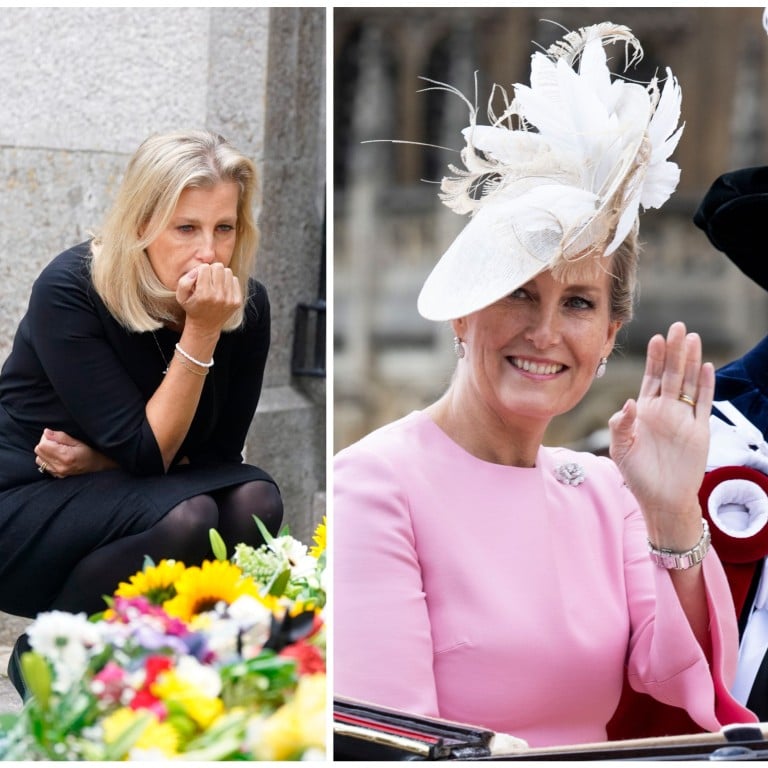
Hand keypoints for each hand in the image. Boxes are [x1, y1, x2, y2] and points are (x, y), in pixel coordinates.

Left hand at [35, 428, 116, 477]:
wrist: (99, 467)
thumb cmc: (91, 453)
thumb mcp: (78, 442)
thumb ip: (61, 437)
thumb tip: (46, 432)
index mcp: (65, 456)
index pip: (43, 445)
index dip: (46, 438)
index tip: (55, 436)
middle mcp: (59, 466)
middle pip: (39, 451)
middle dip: (44, 443)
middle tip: (56, 442)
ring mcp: (58, 472)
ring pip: (39, 458)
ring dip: (45, 452)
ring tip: (56, 450)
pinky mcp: (57, 476)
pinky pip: (43, 465)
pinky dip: (46, 459)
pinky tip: (56, 457)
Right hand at [175, 263, 241, 334]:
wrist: (205, 326)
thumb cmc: (192, 307)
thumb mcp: (181, 296)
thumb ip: (184, 282)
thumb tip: (197, 271)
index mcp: (203, 294)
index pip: (205, 268)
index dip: (200, 270)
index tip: (199, 278)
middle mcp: (218, 297)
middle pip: (218, 267)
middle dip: (212, 270)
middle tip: (208, 278)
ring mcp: (229, 299)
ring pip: (228, 272)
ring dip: (221, 275)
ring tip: (215, 283)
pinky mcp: (237, 301)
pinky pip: (235, 280)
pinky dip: (228, 282)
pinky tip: (222, 289)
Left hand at [608, 322, 713, 550]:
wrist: (661, 499)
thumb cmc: (637, 475)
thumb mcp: (621, 450)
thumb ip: (621, 426)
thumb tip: (629, 402)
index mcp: (644, 411)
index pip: (651, 378)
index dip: (654, 358)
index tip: (656, 337)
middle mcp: (665, 410)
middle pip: (672, 374)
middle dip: (674, 350)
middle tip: (678, 326)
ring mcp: (683, 418)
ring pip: (689, 383)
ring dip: (691, 361)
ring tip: (693, 338)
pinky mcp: (699, 431)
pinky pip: (703, 404)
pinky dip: (705, 386)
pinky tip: (706, 367)